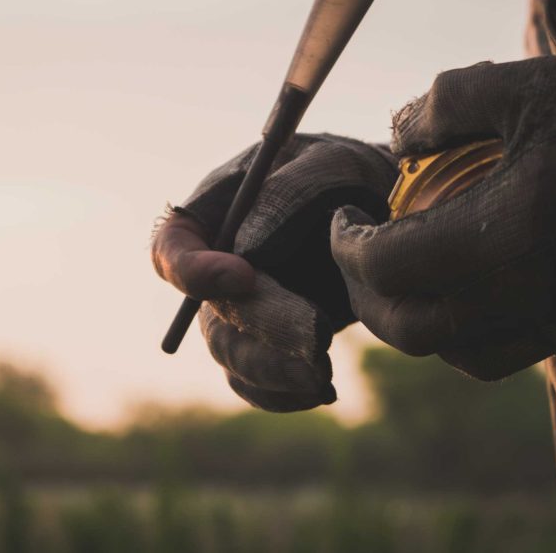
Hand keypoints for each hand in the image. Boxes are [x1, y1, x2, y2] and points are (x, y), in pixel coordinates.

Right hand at [153, 134, 397, 409]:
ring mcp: (242, 310)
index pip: (171, 249)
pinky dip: (283, 394)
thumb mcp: (328, 161)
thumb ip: (287, 193)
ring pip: (232, 356)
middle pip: (210, 313)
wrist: (383, 212)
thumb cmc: (348, 174)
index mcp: (213, 214)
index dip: (192, 271)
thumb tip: (246, 248)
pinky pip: (258, 382)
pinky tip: (322, 390)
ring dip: (274, 370)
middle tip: (317, 337)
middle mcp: (217, 268)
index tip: (244, 276)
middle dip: (261, 328)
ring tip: (324, 374)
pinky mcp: (270, 341)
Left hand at [331, 57, 555, 379]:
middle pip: (410, 330)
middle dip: (364, 299)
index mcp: (511, 233)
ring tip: (399, 279)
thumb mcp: (537, 85)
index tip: (341, 220)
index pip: (389, 267)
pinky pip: (505, 354)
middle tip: (354, 258)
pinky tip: (462, 295)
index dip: (345, 246)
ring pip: (456, 354)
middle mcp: (533, 293)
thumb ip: (448, 103)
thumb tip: (395, 132)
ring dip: (410, 322)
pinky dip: (462, 335)